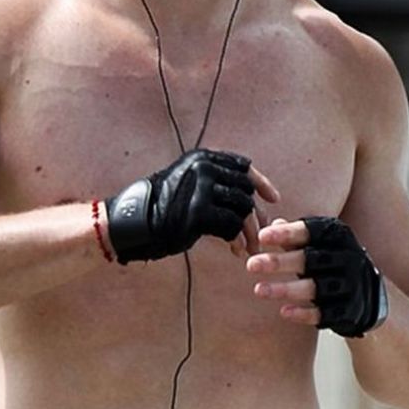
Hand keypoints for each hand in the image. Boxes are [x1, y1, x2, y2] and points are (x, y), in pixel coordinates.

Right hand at [105, 149, 278, 264]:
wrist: (135, 223)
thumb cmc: (164, 208)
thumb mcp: (191, 184)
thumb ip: (217, 184)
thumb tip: (254, 200)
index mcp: (203, 157)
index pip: (243, 167)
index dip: (261, 183)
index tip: (272, 199)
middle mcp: (203, 167)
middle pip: (245, 190)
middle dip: (256, 215)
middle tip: (259, 234)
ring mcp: (200, 188)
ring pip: (241, 209)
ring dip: (248, 232)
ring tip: (248, 248)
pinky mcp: (198, 211)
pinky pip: (230, 226)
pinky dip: (236, 240)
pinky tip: (234, 251)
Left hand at [246, 216, 386, 336]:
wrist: (373, 295)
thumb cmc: (334, 262)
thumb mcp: (321, 244)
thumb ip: (296, 236)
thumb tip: (274, 223)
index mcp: (339, 237)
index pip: (311, 232)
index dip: (287, 234)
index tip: (262, 237)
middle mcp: (347, 258)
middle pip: (310, 259)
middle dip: (279, 262)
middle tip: (251, 265)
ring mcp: (350, 286)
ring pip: (314, 287)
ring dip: (285, 289)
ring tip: (258, 290)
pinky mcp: (348, 311)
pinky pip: (324, 313)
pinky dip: (303, 313)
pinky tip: (284, 312)